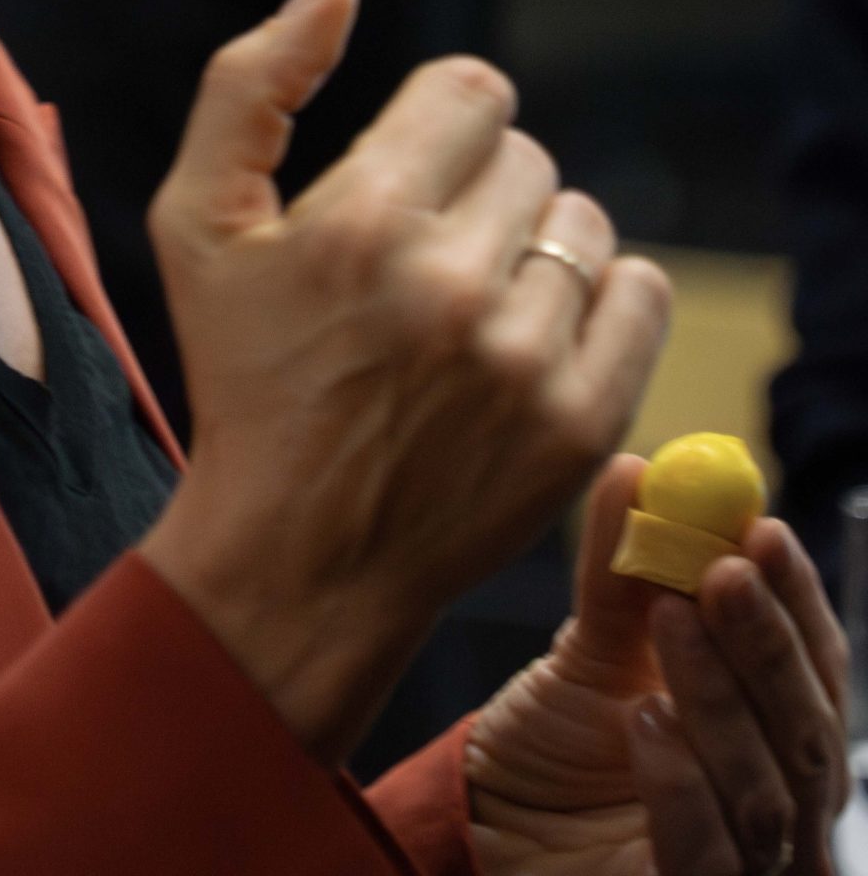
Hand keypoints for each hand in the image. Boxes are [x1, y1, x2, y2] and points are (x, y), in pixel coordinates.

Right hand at [138, 0, 669, 761]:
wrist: (294, 561)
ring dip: (536, 249)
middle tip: (423, 261)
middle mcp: (450, 286)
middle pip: (525, 156)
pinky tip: (536, 334)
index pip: (473, 91)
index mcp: (360, 220)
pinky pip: (642, 295)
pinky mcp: (581, 425)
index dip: (439, 125)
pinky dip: (603, 302)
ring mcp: (524, 362)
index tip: (406, 179)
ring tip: (473, 307)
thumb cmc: (243, 376)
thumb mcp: (196, 221)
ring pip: (584, 222)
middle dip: (477, 192)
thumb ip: (252, 82)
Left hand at [468, 455, 849, 874]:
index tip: (761, 528)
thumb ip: (623, 570)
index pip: (817, 665)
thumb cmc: (556, 740)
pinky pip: (712, 854)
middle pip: (810, 731)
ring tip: (667, 623)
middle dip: (768, 643)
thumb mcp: (591, 646)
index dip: (798, 599)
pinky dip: (683, 783)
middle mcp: (777, 803)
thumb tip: (639, 470)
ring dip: (720, 696)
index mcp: (771, 728)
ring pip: (770, 789)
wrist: (488, 822)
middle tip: (722, 570)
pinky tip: (645, 721)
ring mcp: (746, 868)